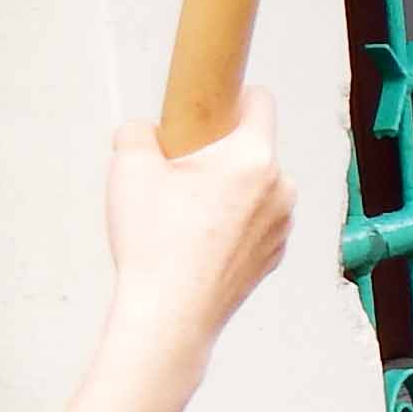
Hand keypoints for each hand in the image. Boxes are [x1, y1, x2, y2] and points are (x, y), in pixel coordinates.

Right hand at [107, 89, 292, 365]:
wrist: (171, 314)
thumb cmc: (153, 241)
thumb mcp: (129, 168)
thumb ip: (137, 133)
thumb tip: (146, 131)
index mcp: (254, 157)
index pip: (260, 102)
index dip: (232, 97)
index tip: (209, 107)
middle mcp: (281, 187)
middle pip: (252, 148)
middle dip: (218, 153)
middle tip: (179, 176)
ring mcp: (283, 224)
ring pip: (255, 187)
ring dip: (227, 190)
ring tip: (185, 215)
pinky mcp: (276, 254)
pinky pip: (256, 221)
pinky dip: (233, 223)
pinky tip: (199, 241)